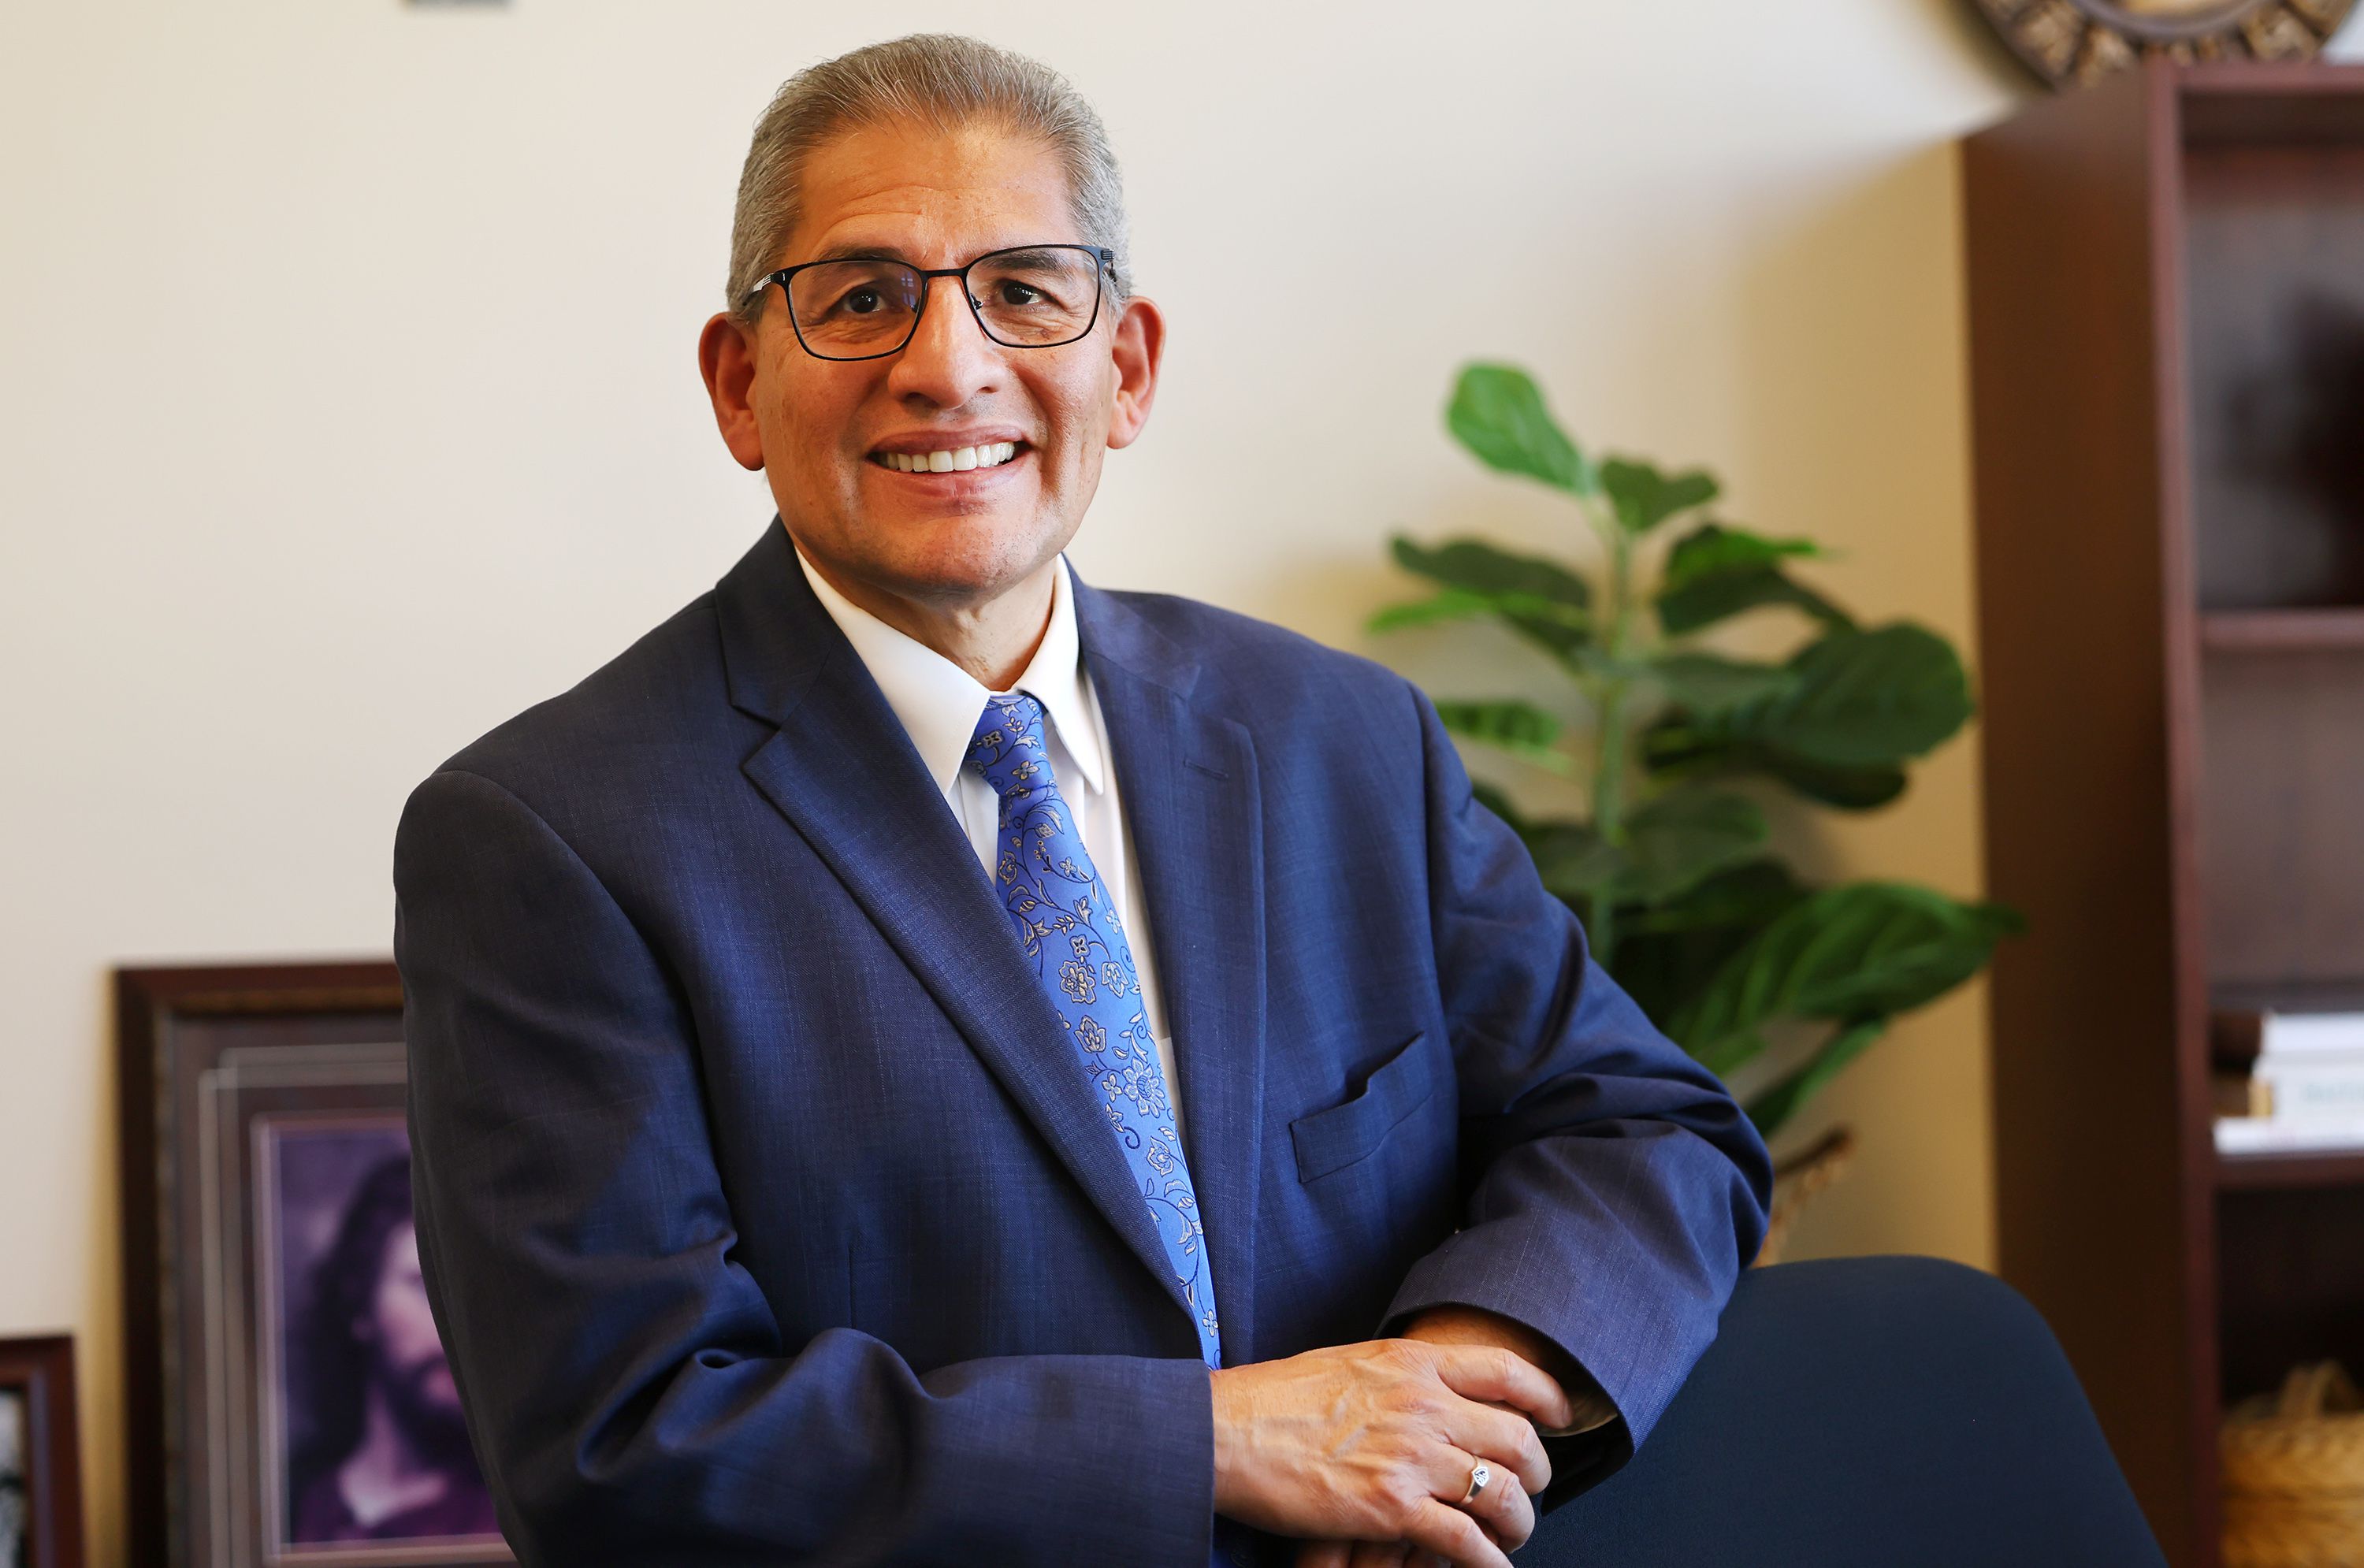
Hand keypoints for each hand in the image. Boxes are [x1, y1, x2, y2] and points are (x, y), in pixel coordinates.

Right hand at [1209, 1336, 1573, 1567]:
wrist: (1226, 1431)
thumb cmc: (1274, 1398)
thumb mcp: (1349, 1363)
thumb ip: (1400, 1375)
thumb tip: (1429, 1388)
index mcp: (1412, 1363)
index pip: (1506, 1371)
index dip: (1546, 1396)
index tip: (1560, 1415)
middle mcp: (1423, 1405)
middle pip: (1517, 1437)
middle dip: (1537, 1469)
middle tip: (1532, 1485)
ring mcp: (1411, 1457)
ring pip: (1503, 1491)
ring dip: (1519, 1520)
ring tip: (1511, 1533)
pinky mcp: (1392, 1508)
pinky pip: (1466, 1541)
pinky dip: (1488, 1562)